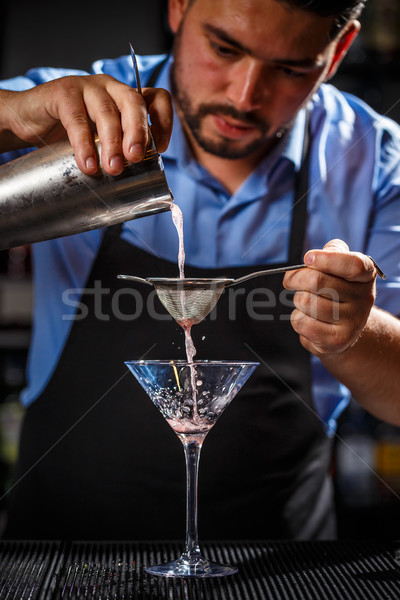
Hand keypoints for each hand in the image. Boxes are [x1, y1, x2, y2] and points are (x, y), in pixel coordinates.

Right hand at [0, 74, 172, 174]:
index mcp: (125, 99)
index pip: (156, 98)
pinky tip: (87, 164)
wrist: (27, 122)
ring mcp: (87, 87)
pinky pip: (78, 119)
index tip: (162, 148)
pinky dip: (84, 144)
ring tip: (113, 168)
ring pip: (108, 111)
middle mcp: (111, 88)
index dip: (164, 121)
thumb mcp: (100, 142)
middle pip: (134, 103)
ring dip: (113, 143)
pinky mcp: (63, 92)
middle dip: (138, 132)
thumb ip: (118, 150)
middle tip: (136, 158)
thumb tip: (141, 181)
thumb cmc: (69, 135)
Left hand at [283, 239, 377, 356]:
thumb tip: (313, 257)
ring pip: (306, 302)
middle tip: (291, 281)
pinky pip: (302, 323)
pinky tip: (309, 319)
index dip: (326, 259)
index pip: (352, 264)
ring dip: (297, 301)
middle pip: (317, 282)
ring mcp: (352, 321)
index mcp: (366, 275)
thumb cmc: (337, 290)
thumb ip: (331, 252)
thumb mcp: (339, 266)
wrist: (346, 328)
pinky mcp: (337, 340)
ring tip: (307, 303)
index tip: (307, 258)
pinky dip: (298, 319)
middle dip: (296, 278)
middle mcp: (364, 298)